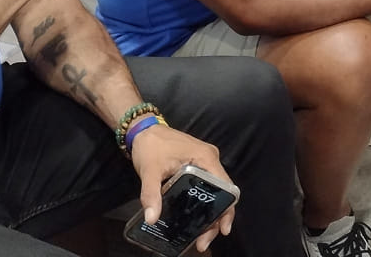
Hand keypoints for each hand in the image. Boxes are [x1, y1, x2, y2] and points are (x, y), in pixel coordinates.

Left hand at [130, 123, 236, 252]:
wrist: (143, 130)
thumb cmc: (151, 146)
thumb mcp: (150, 171)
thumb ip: (151, 194)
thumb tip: (151, 219)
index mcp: (206, 158)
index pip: (225, 187)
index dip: (227, 209)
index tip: (222, 229)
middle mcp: (210, 160)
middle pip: (222, 192)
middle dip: (216, 218)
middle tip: (203, 240)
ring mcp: (204, 162)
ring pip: (215, 191)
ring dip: (210, 213)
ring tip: (201, 235)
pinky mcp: (197, 166)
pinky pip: (207, 187)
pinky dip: (204, 204)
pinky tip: (196, 218)